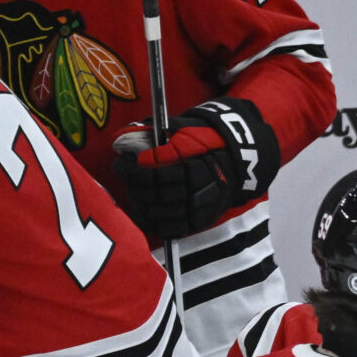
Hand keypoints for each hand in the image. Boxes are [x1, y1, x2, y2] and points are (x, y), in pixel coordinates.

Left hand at [114, 98, 278, 242]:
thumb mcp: (183, 129)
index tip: (120, 164)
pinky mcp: (203, 219)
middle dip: (135, 188)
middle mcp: (199, 191)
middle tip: (126, 180)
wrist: (237, 159)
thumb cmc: (204, 140)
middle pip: (156, 195)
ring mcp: (202, 207)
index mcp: (193, 168)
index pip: (154, 174)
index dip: (132, 171)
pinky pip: (176, 228)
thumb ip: (155, 134)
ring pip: (164, 213)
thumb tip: (123, 141)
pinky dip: (158, 224)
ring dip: (143, 206)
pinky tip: (146, 215)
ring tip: (133, 196)